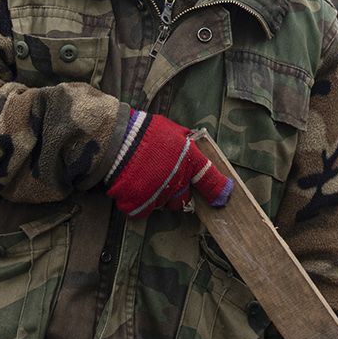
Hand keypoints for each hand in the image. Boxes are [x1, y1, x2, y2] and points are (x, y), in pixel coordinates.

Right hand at [105, 111, 232, 215]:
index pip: (211, 181)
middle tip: (164, 179)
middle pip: (184, 199)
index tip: (222, 197)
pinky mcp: (139, 205)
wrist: (115, 140)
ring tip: (143, 178)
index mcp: (189, 161)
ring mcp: (159, 195)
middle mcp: (178, 181)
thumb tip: (192, 142)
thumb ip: (184, 139)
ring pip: (163, 204)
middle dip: (177, 192)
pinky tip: (131, 187)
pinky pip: (142, 210)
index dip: (219, 191)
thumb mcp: (170, 128)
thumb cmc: (143, 130)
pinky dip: (137, 203)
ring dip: (157, 195)